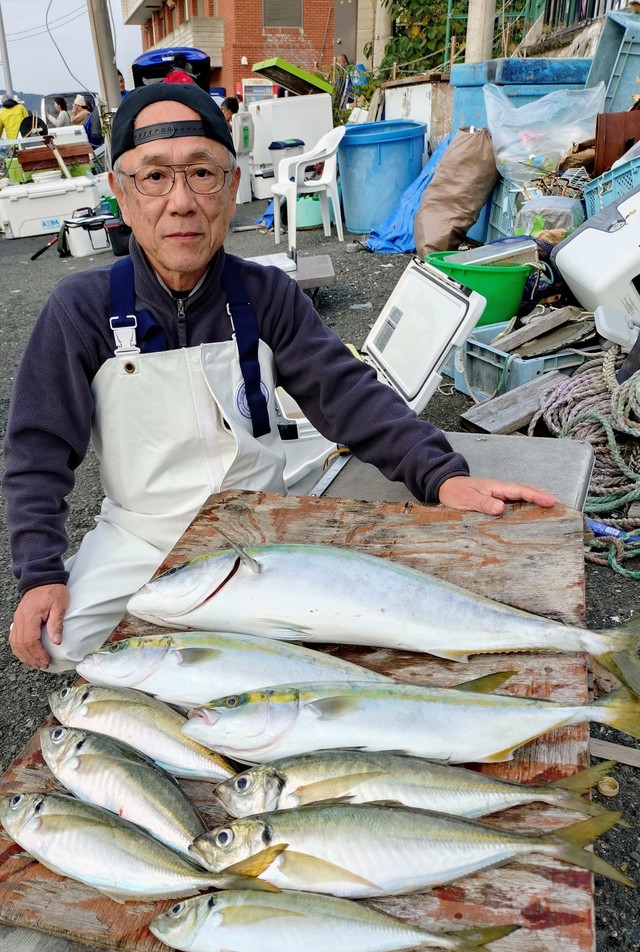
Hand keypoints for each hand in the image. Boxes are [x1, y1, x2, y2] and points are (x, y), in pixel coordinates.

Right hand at [9, 584, 69, 669]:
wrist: (42, 578)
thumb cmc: (52, 590)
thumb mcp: (59, 606)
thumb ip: (56, 623)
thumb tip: (56, 641)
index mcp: (30, 617)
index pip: (31, 641)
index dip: (38, 654)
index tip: (46, 661)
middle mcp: (20, 620)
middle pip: (21, 645)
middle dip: (32, 657)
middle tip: (43, 665)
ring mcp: (17, 620)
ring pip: (15, 643)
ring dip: (25, 655)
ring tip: (35, 663)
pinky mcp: (18, 620)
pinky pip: (14, 637)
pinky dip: (19, 648)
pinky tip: (25, 654)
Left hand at [438, 475, 557, 515]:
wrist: (446, 486)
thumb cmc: (456, 492)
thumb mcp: (468, 499)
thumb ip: (484, 504)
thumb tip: (501, 508)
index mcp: (497, 487)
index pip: (521, 491)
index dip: (537, 496)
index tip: (551, 502)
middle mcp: (501, 490)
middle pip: (527, 492)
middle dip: (544, 497)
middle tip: (561, 507)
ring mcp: (500, 494)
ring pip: (523, 497)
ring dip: (537, 502)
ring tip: (553, 511)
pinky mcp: (497, 500)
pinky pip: (515, 502)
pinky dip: (527, 506)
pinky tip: (532, 515)